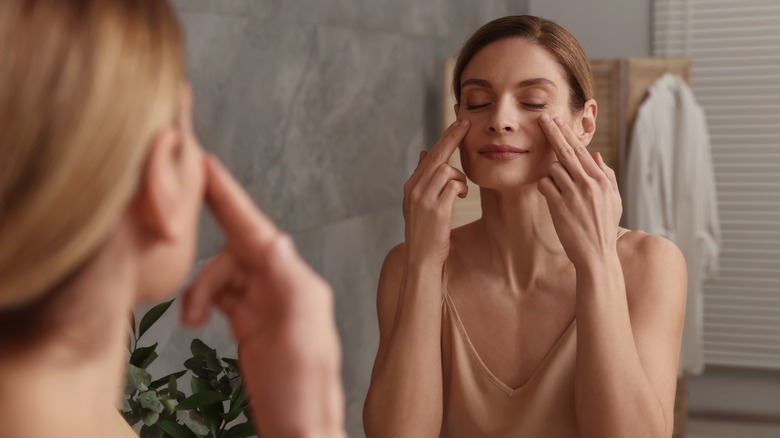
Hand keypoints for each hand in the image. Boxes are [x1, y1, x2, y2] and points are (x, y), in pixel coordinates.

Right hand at [181, 156, 344, 437]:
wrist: (299, 428)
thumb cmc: (303, 392)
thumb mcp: (300, 340)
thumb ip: (290, 290)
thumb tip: (278, 242)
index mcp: (297, 282)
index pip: (257, 231)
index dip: (229, 198)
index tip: (205, 164)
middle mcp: (283, 285)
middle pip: (235, 249)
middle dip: (206, 261)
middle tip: (181, 266)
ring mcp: (266, 303)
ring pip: (224, 272)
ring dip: (202, 288)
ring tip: (191, 317)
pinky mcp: (251, 321)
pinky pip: (222, 293)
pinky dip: (204, 298)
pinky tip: (196, 316)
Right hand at [402, 119, 469, 266]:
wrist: (422, 259)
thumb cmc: (426, 232)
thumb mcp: (420, 204)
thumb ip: (423, 179)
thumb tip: (424, 153)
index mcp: (411, 186)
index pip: (430, 155)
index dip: (445, 138)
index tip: (458, 123)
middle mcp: (414, 188)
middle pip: (437, 155)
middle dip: (452, 137)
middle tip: (466, 122)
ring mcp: (424, 198)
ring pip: (447, 170)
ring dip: (459, 178)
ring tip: (460, 192)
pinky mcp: (436, 209)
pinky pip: (454, 185)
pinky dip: (461, 188)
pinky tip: (460, 197)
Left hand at [537, 114, 621, 267]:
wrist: (596, 254)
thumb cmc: (604, 227)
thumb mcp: (613, 200)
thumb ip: (606, 175)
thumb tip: (596, 155)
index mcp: (601, 179)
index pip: (581, 150)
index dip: (567, 133)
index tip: (557, 120)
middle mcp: (588, 183)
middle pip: (566, 151)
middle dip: (553, 131)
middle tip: (542, 118)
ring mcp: (573, 194)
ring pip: (553, 168)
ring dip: (552, 174)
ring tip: (560, 190)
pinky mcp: (559, 205)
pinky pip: (545, 185)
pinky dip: (545, 187)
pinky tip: (552, 197)